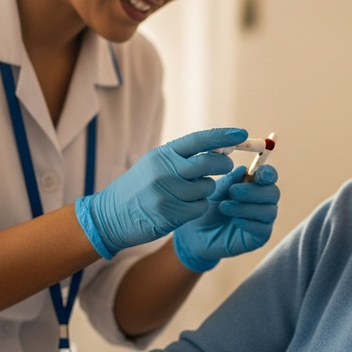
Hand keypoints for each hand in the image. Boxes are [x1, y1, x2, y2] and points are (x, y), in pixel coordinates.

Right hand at [76, 128, 247, 257]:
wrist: (109, 216)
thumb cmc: (137, 189)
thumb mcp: (154, 165)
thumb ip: (181, 158)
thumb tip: (219, 151)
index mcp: (162, 155)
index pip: (199, 140)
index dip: (223, 136)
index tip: (242, 134)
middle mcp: (165, 171)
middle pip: (209, 163)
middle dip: (223, 166)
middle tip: (226, 168)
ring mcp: (167, 192)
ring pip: (207, 188)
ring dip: (206, 191)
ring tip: (189, 193)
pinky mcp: (170, 213)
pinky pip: (200, 207)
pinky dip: (198, 207)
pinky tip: (183, 208)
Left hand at [172, 163, 279, 271]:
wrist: (197, 235)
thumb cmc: (209, 209)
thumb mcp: (215, 191)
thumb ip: (229, 180)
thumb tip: (243, 169)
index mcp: (254, 185)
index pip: (269, 176)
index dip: (268, 173)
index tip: (257, 174)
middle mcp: (263, 202)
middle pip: (273, 193)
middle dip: (254, 191)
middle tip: (233, 191)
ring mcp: (263, 221)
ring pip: (269, 211)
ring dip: (247, 207)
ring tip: (225, 207)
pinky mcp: (259, 238)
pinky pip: (263, 229)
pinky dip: (249, 223)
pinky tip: (235, 221)